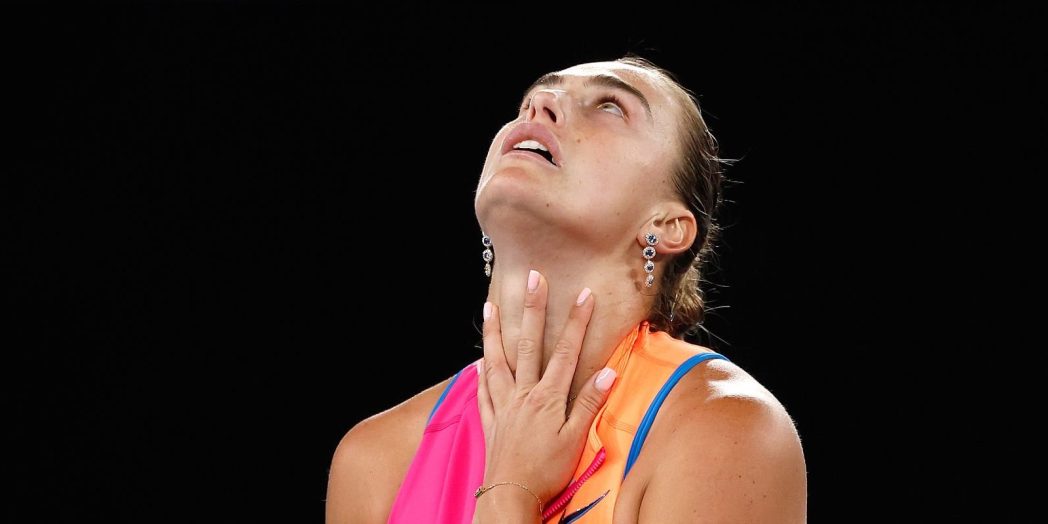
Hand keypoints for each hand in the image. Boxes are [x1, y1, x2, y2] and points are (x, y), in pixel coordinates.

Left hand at [476, 271, 617, 513]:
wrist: (511, 495)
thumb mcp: (575, 439)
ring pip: (498, 360)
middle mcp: (522, 394)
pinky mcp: (491, 421)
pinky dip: (481, 372)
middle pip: (528, 344)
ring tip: (491, 306)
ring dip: (495, 331)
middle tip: (533, 278)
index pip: (566, 352)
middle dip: (533, 309)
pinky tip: (478, 361)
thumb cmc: (547, 471)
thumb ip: (589, 403)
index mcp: (547, 397)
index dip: (577, 322)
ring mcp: (504, 405)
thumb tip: (607, 371)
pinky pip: (484, 390)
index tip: (583, 294)